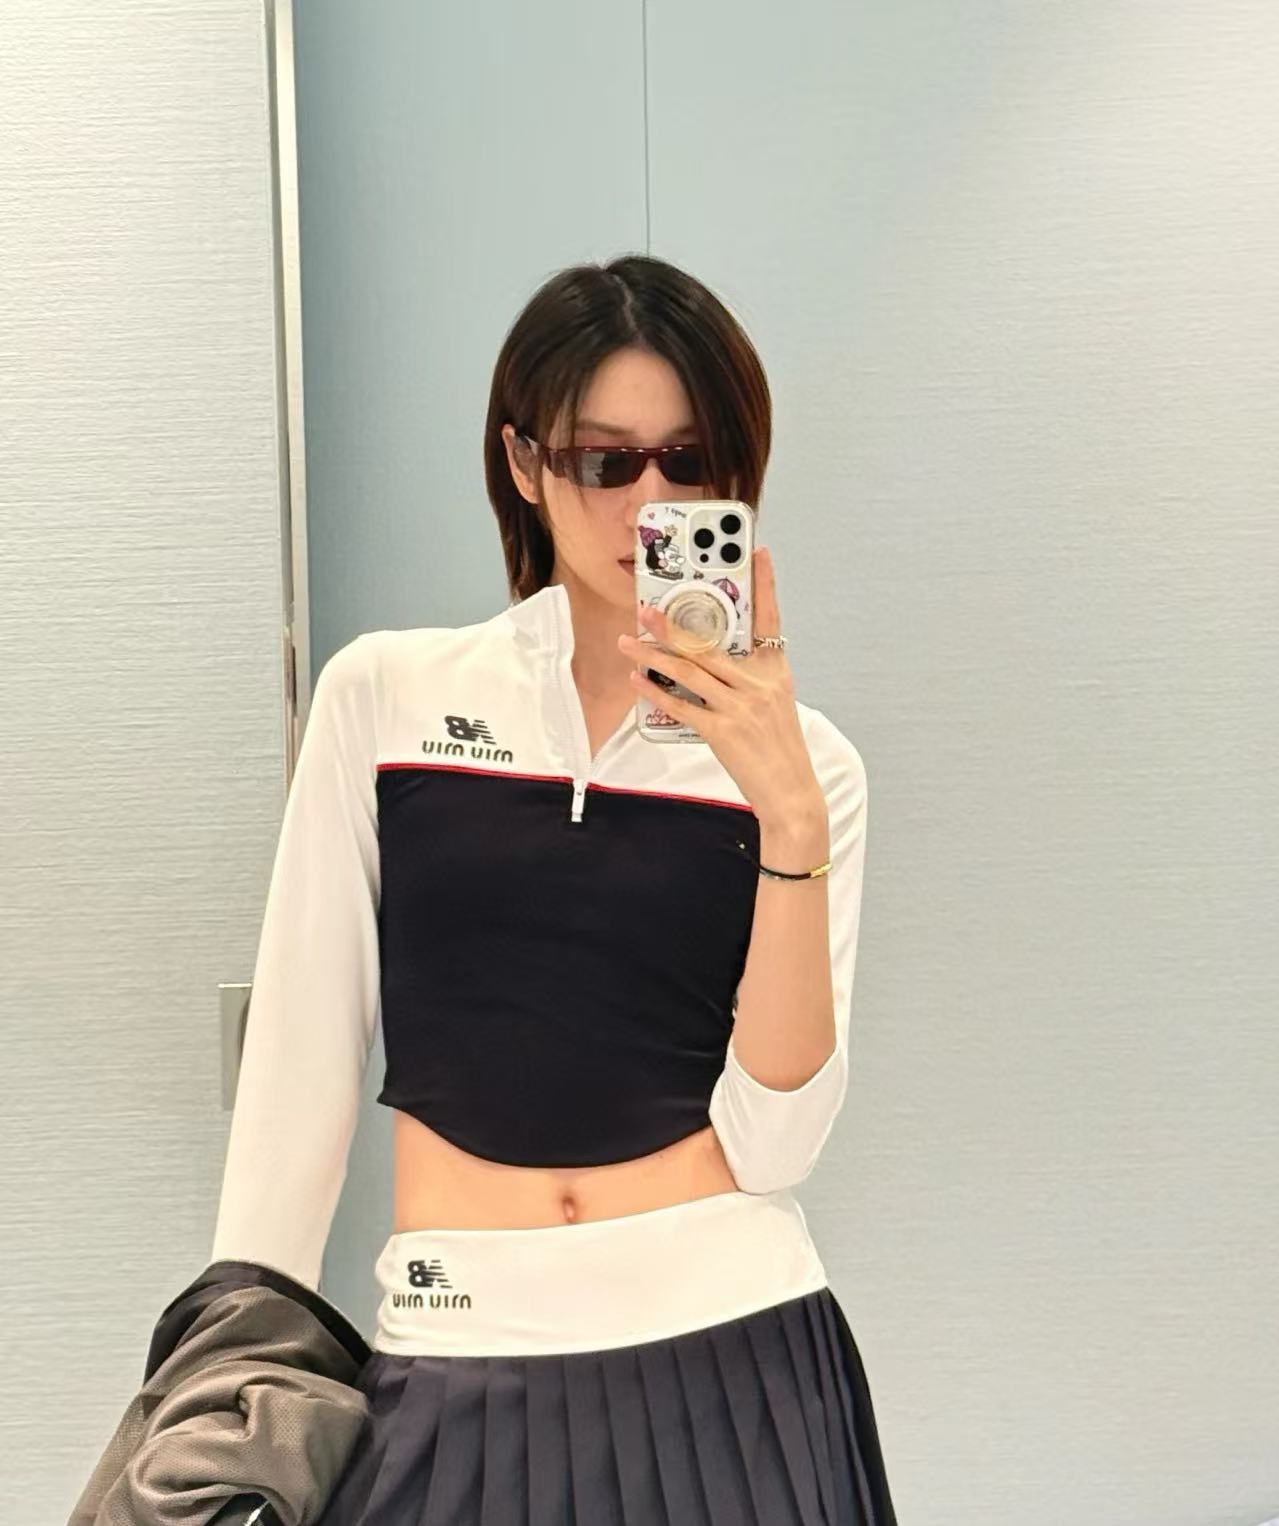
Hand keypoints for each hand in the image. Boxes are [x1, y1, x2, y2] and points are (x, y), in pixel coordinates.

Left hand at [618, 546, 823, 822]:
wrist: (791, 792)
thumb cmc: (780, 749)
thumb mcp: (775, 704)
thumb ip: (750, 679)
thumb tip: (710, 660)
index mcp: (776, 672)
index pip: (771, 619)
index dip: (765, 584)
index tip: (758, 552)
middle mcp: (759, 684)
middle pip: (709, 645)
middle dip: (672, 625)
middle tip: (645, 608)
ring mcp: (741, 707)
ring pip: (689, 672)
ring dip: (653, 656)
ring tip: (629, 643)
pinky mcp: (723, 732)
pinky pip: (682, 707)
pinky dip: (656, 693)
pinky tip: (638, 681)